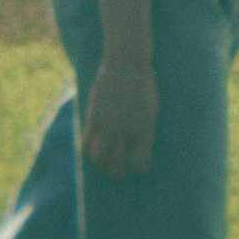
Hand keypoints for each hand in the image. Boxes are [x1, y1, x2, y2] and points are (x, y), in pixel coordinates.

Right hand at [83, 53, 160, 173]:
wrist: (126, 65)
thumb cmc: (143, 85)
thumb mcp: (152, 109)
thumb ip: (145, 130)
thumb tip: (138, 145)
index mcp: (145, 131)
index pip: (140, 164)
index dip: (139, 167)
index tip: (137, 164)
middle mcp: (126, 132)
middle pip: (118, 167)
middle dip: (118, 173)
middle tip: (117, 173)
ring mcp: (108, 126)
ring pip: (101, 160)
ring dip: (102, 166)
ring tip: (104, 165)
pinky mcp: (93, 119)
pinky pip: (86, 145)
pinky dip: (88, 153)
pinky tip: (92, 153)